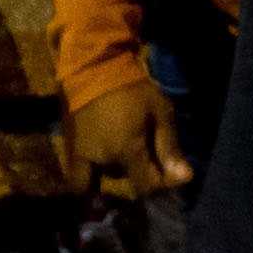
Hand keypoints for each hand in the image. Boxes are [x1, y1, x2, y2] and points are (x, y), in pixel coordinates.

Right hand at [66, 80, 193, 198]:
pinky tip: (105, 152)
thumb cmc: (130, 86)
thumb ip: (169, 147)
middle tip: (147, 158)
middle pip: (122, 182)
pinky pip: (79, 171)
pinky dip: (91, 171)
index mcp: (125, 151)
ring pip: (97, 181)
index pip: (145, 186)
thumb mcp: (160, 111)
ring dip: (113, 171)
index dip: (160, 185)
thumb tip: (184, 178)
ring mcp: (79, 154)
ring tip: (124, 153)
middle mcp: (101, 159)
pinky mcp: (68, 145)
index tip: (171, 172)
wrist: (91, 65)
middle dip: (136, 175)